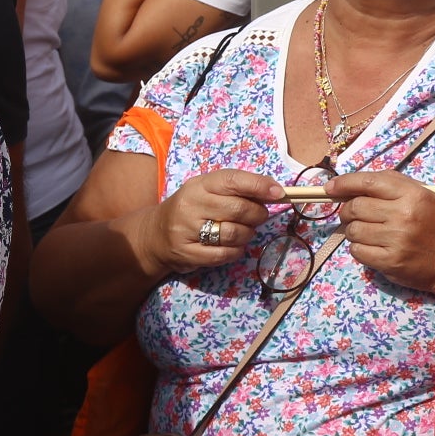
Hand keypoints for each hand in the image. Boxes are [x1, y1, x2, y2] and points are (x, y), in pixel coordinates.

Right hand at [136, 168, 279, 274]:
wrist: (155, 234)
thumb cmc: (194, 208)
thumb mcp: (210, 190)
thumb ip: (240, 188)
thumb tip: (276, 191)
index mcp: (200, 185)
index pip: (233, 180)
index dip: (259, 186)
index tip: (279, 193)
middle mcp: (191, 205)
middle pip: (239, 209)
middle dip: (257, 214)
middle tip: (258, 216)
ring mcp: (187, 230)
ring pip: (234, 233)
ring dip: (248, 234)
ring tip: (243, 231)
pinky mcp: (187, 253)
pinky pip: (224, 254)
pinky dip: (236, 251)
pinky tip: (233, 246)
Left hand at [330, 171, 434, 290]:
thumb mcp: (420, 195)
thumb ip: (390, 186)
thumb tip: (348, 187)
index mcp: (412, 194)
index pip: (369, 182)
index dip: (344, 183)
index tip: (330, 188)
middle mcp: (403, 215)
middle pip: (355, 207)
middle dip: (348, 211)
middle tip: (355, 215)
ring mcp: (396, 240)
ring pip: (352, 231)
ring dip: (355, 231)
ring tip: (371, 233)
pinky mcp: (390, 262)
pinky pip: (357, 251)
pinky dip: (360, 248)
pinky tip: (375, 247)